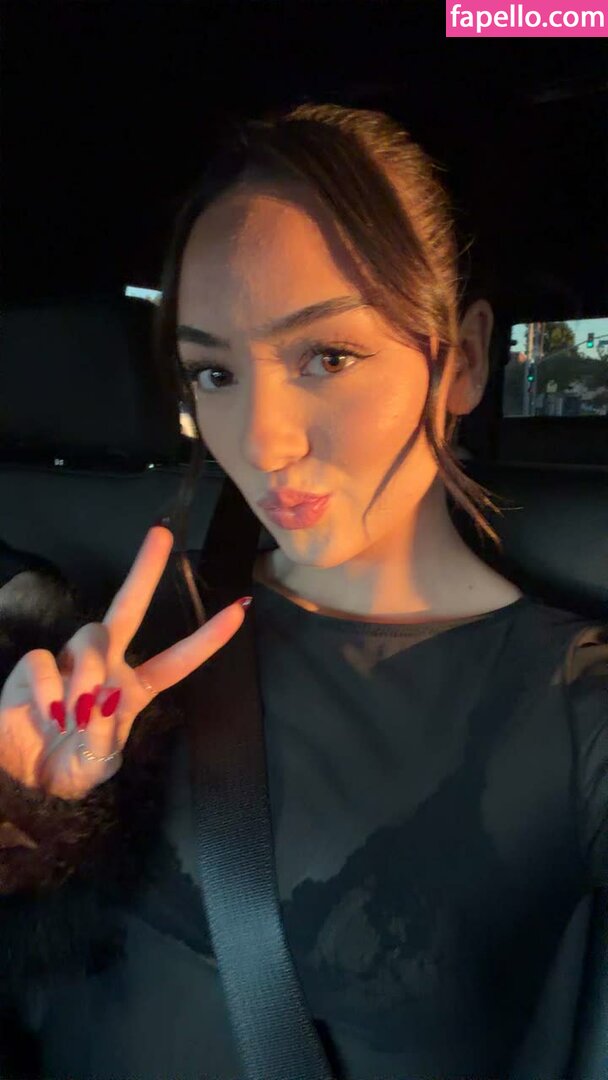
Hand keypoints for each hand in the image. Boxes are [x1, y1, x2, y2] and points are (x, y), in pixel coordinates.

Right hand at [0, 526, 247, 799]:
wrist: (23, 779)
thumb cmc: (69, 769)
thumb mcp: (97, 766)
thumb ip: (103, 739)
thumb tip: (97, 700)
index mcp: (134, 689)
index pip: (178, 660)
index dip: (208, 638)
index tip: (241, 610)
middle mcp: (106, 666)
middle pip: (129, 610)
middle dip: (144, 571)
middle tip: (162, 534)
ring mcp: (69, 661)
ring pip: (91, 636)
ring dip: (87, 672)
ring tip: (73, 712)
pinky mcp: (34, 666)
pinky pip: (46, 661)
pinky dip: (48, 687)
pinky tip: (47, 712)